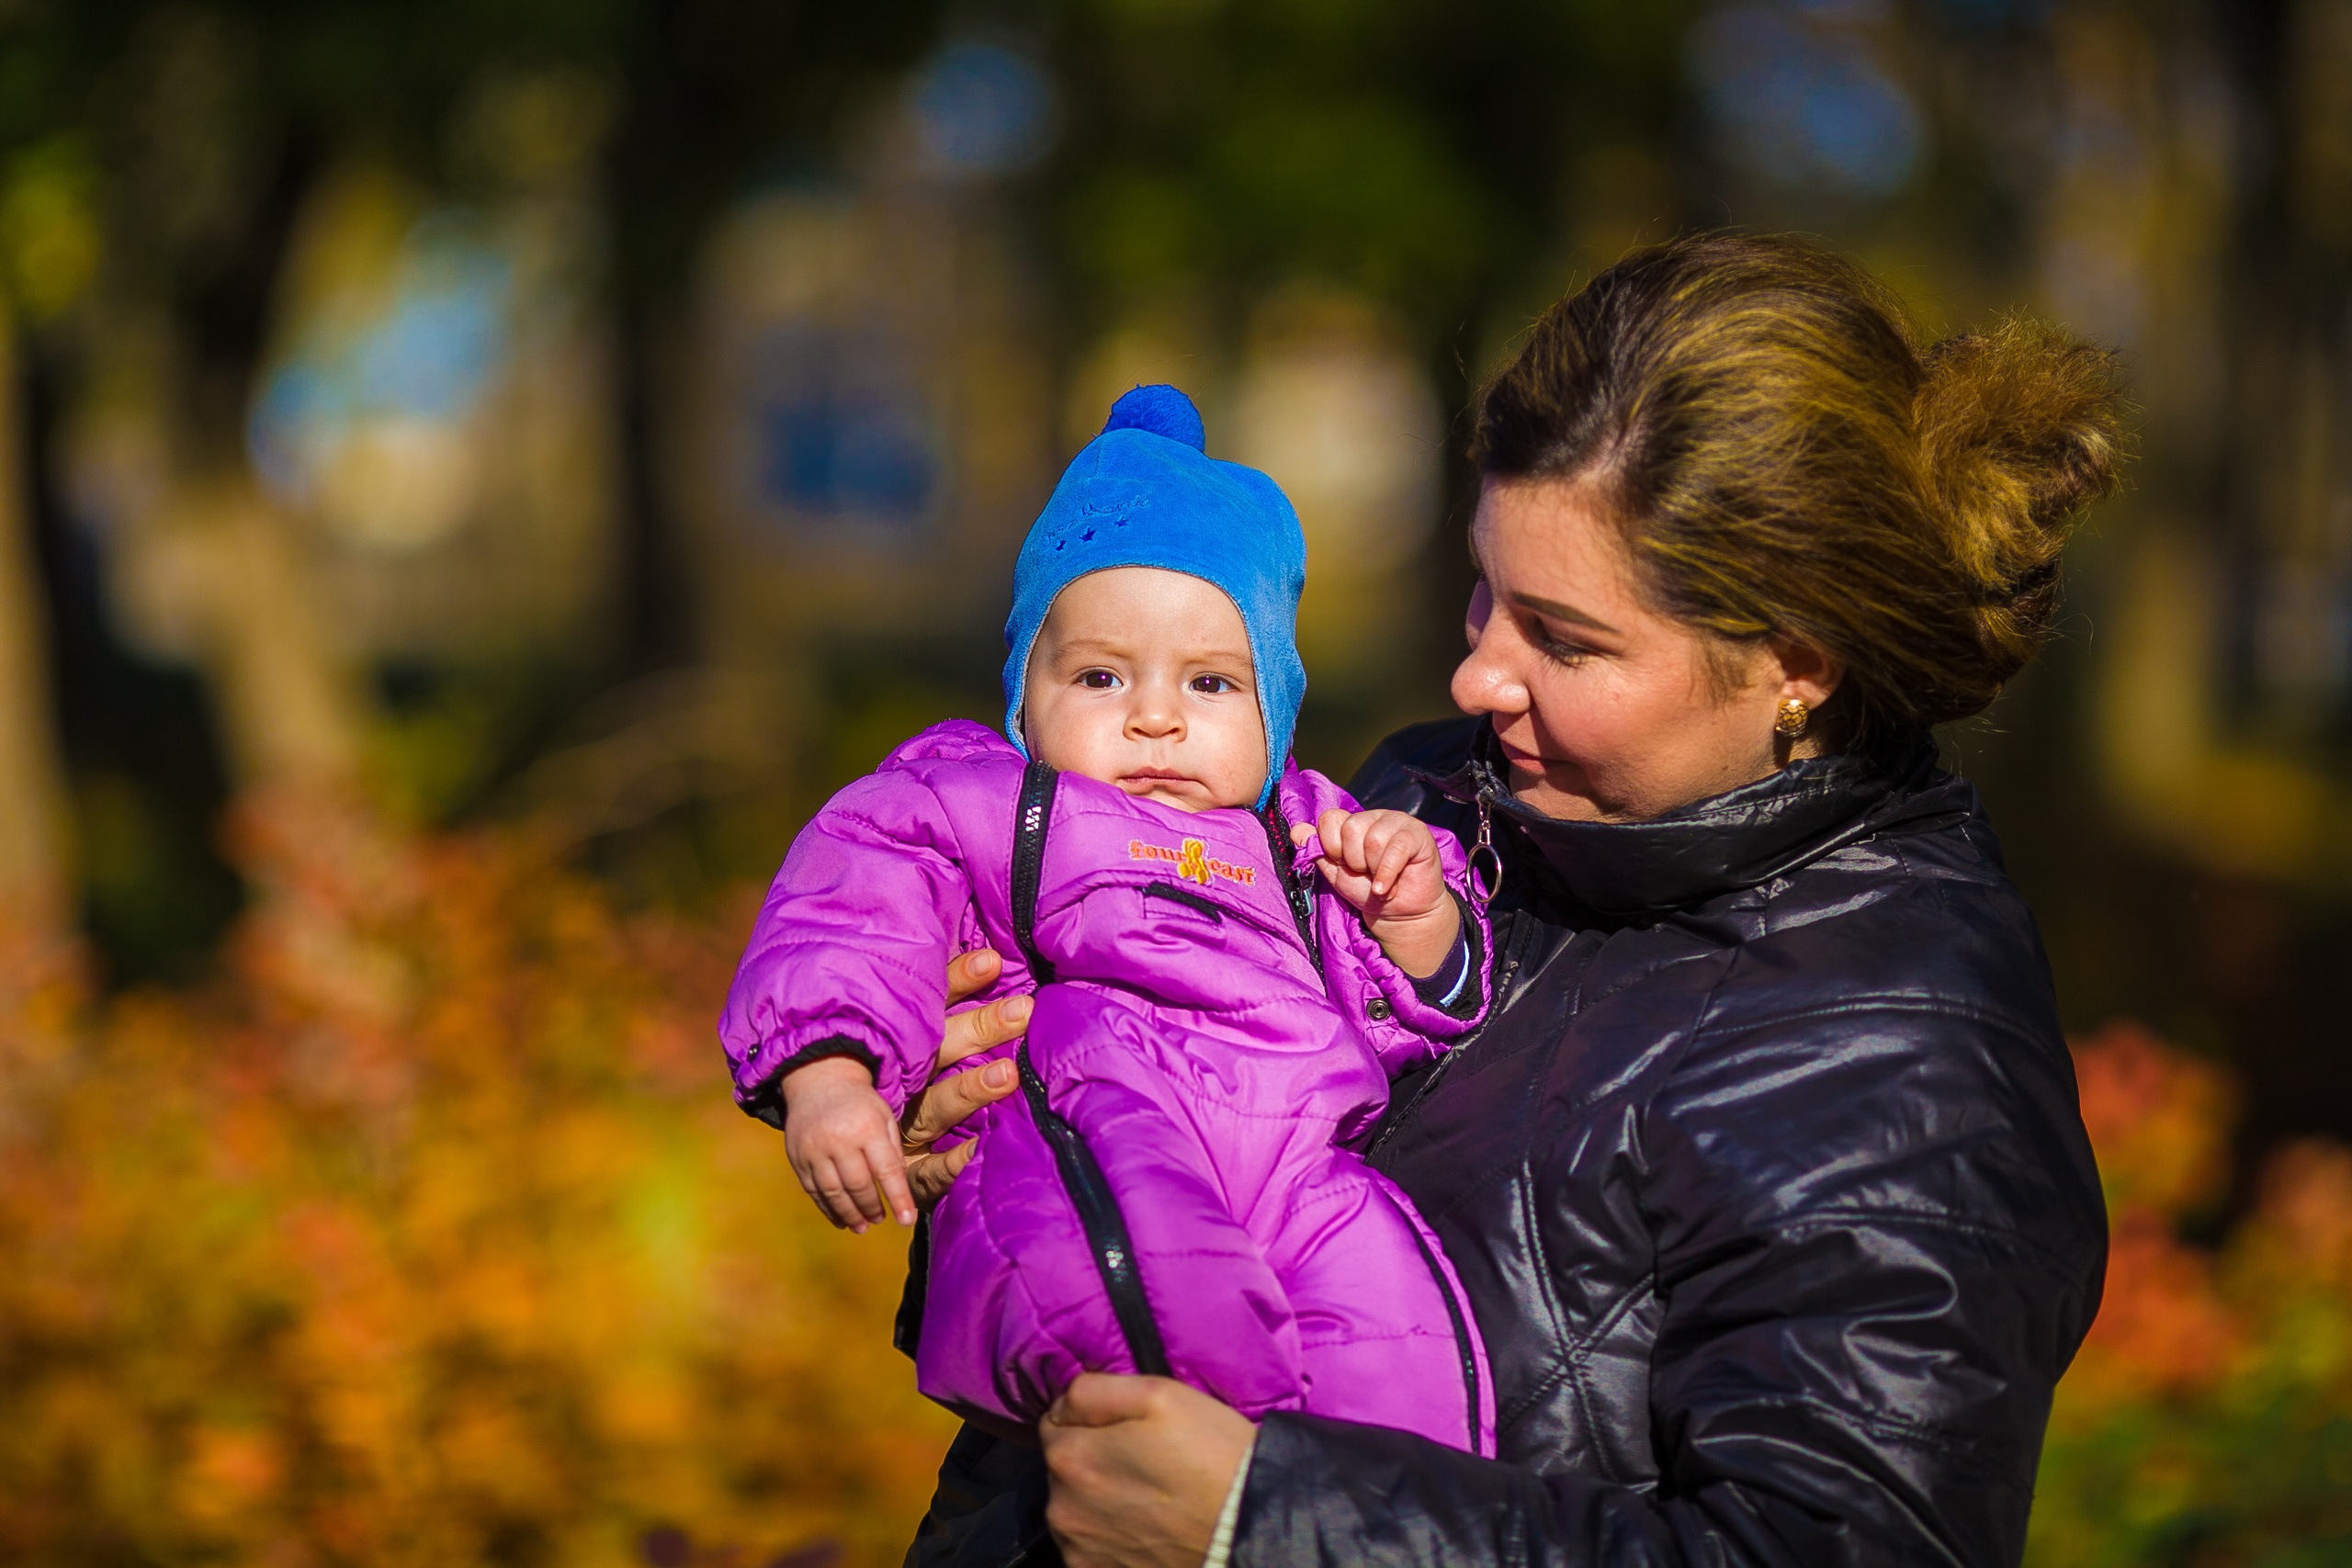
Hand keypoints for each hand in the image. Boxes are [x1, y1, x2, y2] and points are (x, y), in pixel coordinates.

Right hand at [781, 1058, 912, 1232]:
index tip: (906, 1220)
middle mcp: (839, 1140)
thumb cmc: (860, 1103)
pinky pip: (813, 1191)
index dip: (898, 1198)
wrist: (818, 1081)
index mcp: (867, 1127)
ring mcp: (814, 1150)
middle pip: (858, 1185)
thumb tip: (899, 1190)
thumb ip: (892, 1151)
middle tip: (880, 1220)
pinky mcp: (797, 1158)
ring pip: (833, 1193)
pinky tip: (840, 1219)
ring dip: (849, 1215)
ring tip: (862, 1226)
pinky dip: (828, 1209)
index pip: (886, 1170)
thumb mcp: (884, 1117)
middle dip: (871, 1208)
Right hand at [901, 948, 1029, 1213]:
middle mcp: (902, 1082)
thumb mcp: (915, 1043)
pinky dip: (951, 1162)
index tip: (992, 960)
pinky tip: (979, 1148)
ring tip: (1007, 1075)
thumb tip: (992, 956)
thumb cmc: (899, 1087)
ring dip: (969, 1090)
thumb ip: (947, 1001)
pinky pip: (929, 1169)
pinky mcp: (906, 1171)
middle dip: (980, 1029)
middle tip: (1021, 1011)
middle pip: (941, 1050)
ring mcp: (903, 1126)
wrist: (847, 1156)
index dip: (959, 981)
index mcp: (904, 1045)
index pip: (931, 1005)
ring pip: (936, 1105)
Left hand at [1040, 1374, 1255, 1567]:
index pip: (1055, 1420)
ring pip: (1075, 1506)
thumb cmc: (1210, 1453)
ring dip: (1098, 1497)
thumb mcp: (1158, 1393)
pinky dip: (1109, 1532)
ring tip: (1149, 1495)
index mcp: (1069, 1456)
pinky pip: (1091, 1542)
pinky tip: (1146, 1525)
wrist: (1250, 1525)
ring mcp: (1079, 1548)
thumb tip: (1064, 1400)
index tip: (1129, 1426)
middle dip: (1094, 1457)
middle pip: (1063, 1466)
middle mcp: (1061, 1507)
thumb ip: (1094, 1388)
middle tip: (1145, 1458)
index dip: (1092, 1417)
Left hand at [1293, 808, 1459, 977]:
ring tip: (1381, 881)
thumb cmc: (1368, 891)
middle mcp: (1374, 817)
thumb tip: (1296, 830)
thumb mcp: (1335, 873)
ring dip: (1374, 871)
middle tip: (1366, 874)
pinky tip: (1387, 888)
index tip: (1344, 865)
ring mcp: (1397, 822)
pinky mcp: (1418, 834)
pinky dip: (1387, 874)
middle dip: (1354, 861)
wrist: (1399, 913)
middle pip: (1351, 829)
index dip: (1332, 847)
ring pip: (1373, 840)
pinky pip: (1396, 847)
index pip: (1329, 818)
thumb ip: (1317, 851)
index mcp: (1352, 822)